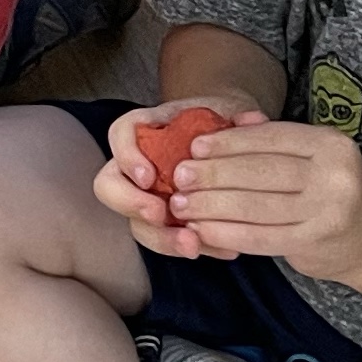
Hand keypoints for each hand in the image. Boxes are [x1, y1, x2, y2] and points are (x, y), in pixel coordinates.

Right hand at [96, 96, 264, 260]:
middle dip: (131, 204)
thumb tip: (252, 121)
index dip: (127, 157)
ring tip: (193, 246)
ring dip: (162, 239)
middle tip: (160, 215)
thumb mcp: (230, 111)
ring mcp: (150, 198)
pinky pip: (172, 241)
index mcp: (148, 130)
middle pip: (109, 186)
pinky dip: (199, 247)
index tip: (149, 176)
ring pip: (137, 224)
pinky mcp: (171, 224)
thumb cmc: (222, 123)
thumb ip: (237, 117)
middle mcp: (138, 166)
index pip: (120, 135)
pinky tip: (226, 250)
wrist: (234, 143)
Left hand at [142, 117, 361, 276]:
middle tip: (179, 177)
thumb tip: (222, 126)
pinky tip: (202, 231)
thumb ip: (274, 143)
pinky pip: (261, 237)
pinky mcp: (315, 242)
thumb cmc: (328, 190)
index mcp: (329, 144)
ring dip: (213, 206)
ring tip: (182, 205)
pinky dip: (227, 233)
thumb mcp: (313, 158)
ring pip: (257, 206)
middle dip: (214, 174)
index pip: (271, 138)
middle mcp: (334, 174)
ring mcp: (327, 210)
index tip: (194, 146)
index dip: (229, 142)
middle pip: (261, 171)